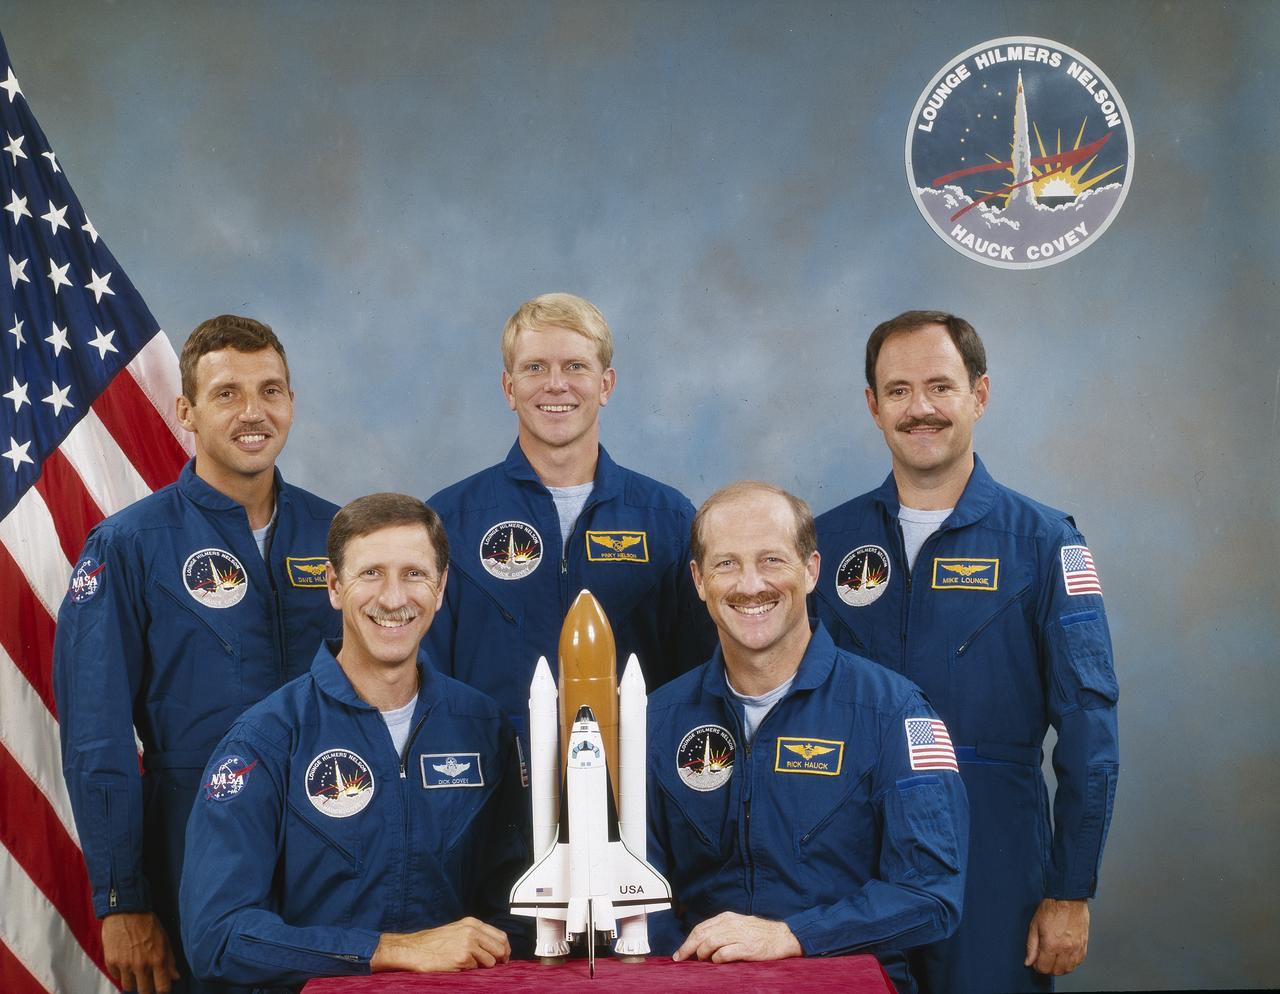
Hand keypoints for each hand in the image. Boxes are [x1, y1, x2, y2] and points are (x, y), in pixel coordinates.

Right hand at [100, 913, 178, 993]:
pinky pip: (116, 977)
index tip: (162, 989)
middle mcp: (142, 965)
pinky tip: (125, 962)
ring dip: (133, 981)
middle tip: (148, 981)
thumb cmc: (147, 923)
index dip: (163, 991)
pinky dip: (121, 973)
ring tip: (136, 970)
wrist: (126, 911)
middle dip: (148, 989)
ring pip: (129, 987)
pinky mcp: (111, 962)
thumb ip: (170, 960)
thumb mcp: (165, 939)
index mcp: (158, 959)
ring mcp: (125, 965)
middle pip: (145, 991)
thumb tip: (176, 977)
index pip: (162, 987)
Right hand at [372, 918, 510, 971]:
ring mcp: (468, 944)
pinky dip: (470, 970)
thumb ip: (476, 935)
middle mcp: (472, 931)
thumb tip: (495, 947)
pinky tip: (458, 966)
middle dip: (501, 959)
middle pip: (500, 947)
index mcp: (472, 923)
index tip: (504, 957)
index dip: (505, 948)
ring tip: (470, 965)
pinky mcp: (462, 958)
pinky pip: (476, 968)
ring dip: (484, 966)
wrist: (414, 949)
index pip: (500, 936)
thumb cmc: (434, 942)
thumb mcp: (457, 930)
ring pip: (490, 960)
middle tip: (498, 966)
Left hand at [673, 911, 802, 962]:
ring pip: (709, 942)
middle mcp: (730, 924)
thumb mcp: (738, 924)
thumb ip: (722, 930)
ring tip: (702, 960)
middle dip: (688, 948)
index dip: (687, 941)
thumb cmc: (760, 933)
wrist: (783, 937)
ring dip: (702, 953)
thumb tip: (701, 942)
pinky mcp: (746, 947)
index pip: (700, 928)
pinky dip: (717, 959)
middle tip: (680, 958)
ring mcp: (738, 935)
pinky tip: (717, 962)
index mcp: (727, 918)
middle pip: (701, 935)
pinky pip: (724, 953)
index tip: (679, 953)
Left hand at [1024, 897, 1089, 975]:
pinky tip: (1064, 956)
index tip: (1035, 962)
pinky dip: (1071, 962)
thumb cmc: (1051, 908)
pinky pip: (1078, 962)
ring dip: (1059, 967)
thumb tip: (1028, 961)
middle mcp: (1065, 949)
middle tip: (1043, 960)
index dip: (1037, 966)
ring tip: (1053, 958)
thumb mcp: (1034, 926)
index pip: (1043, 968)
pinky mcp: (1084, 945)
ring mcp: (1076, 948)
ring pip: (1068, 969)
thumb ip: (1031, 946)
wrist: (1068, 898)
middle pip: (1056, 971)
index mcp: (1051, 944)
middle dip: (1048, 968)